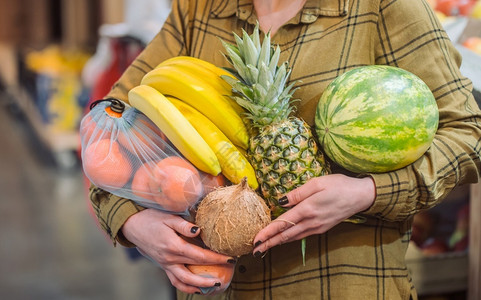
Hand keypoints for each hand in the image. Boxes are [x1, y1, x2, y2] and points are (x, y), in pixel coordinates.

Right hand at [121, 208, 235, 293]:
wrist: (132, 226)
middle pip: (195, 269)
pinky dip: (187, 287)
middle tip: (228, 270)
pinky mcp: (163, 266)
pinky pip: (175, 281)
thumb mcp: (168, 216)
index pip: (200, 255)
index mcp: (173, 245)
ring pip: (184, 281)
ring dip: (200, 285)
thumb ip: (184, 224)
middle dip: (213, 272)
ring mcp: (165, 264)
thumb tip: (199, 230)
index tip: (229, 258)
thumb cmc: (151, 218)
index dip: (216, 258)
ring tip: (215, 285)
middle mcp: (169, 258)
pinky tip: (197, 287)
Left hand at [252, 174, 375, 254]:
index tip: (256, 239)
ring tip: (265, 246)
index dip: (268, 232)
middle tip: (255, 250)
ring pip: (293, 237)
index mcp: (307, 209)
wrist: (361, 196)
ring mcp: (317, 227)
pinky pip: (301, 235)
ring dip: (278, 242)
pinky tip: (283, 238)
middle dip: (269, 243)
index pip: (282, 223)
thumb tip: (281, 201)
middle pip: (285, 235)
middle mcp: (311, 222)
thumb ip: (297, 193)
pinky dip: (289, 238)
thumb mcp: (317, 183)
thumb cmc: (339, 186)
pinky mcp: (322, 228)